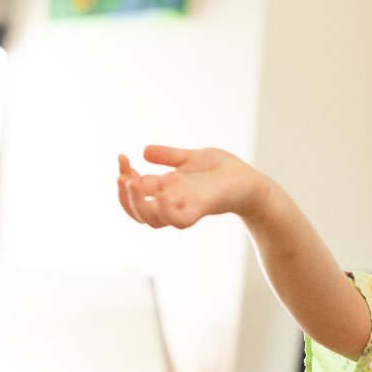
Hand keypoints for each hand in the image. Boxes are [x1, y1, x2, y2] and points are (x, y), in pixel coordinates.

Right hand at [116, 145, 275, 228]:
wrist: (249, 180)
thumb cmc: (223, 171)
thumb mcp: (191, 157)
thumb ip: (169, 156)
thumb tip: (144, 151)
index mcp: (166, 190)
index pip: (135, 191)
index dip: (124, 176)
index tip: (122, 158)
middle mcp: (172, 202)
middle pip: (137, 211)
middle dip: (124, 195)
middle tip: (122, 175)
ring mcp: (185, 207)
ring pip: (152, 220)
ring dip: (137, 204)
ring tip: (131, 183)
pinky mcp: (201, 209)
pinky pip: (179, 220)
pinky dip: (166, 212)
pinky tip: (159, 196)